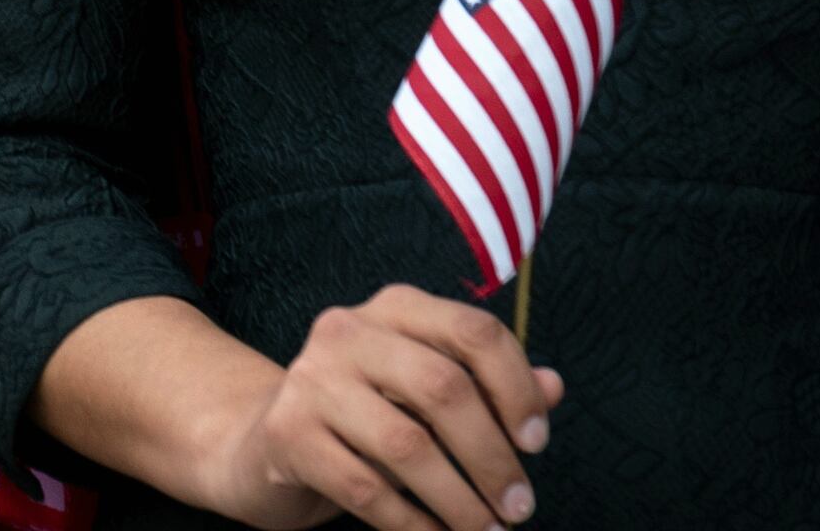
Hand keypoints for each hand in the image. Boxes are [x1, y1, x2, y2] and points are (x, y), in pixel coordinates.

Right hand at [202, 287, 559, 530]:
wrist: (264, 442)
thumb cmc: (365, 415)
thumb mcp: (424, 391)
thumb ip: (487, 385)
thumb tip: (554, 387)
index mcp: (393, 309)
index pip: (473, 331)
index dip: (515, 388)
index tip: (536, 443)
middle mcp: (347, 331)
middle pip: (442, 387)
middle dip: (492, 457)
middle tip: (519, 506)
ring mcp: (310, 380)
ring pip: (407, 444)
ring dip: (460, 500)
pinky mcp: (288, 434)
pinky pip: (367, 489)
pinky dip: (414, 523)